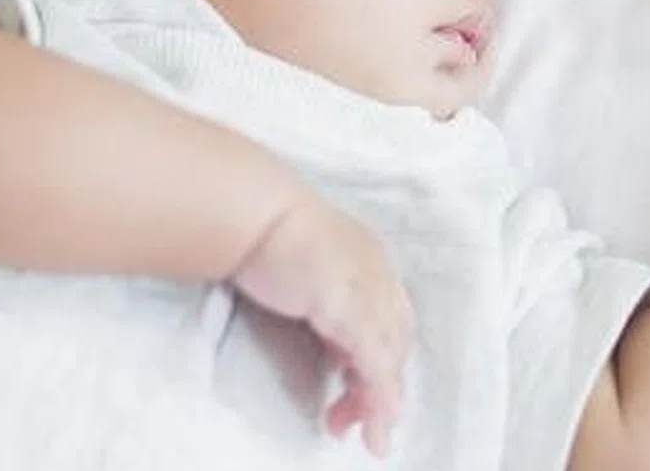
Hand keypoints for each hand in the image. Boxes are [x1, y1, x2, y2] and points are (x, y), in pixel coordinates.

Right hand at [232, 190, 413, 456]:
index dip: (382, 357)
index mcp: (370, 260)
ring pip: (391, 355)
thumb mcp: (307, 278)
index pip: (389, 318)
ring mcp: (370, 287)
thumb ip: (326, 310)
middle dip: (384, 386)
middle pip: (396, 339)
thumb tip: (336, 352)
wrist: (253, 214)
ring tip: (371, 436)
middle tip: (364, 423)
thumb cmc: (266, 237)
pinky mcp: (353, 307)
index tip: (358, 385)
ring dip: (383, 401)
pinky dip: (379, 392)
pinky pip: (376, 360)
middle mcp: (379, 272)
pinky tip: (377, 417)